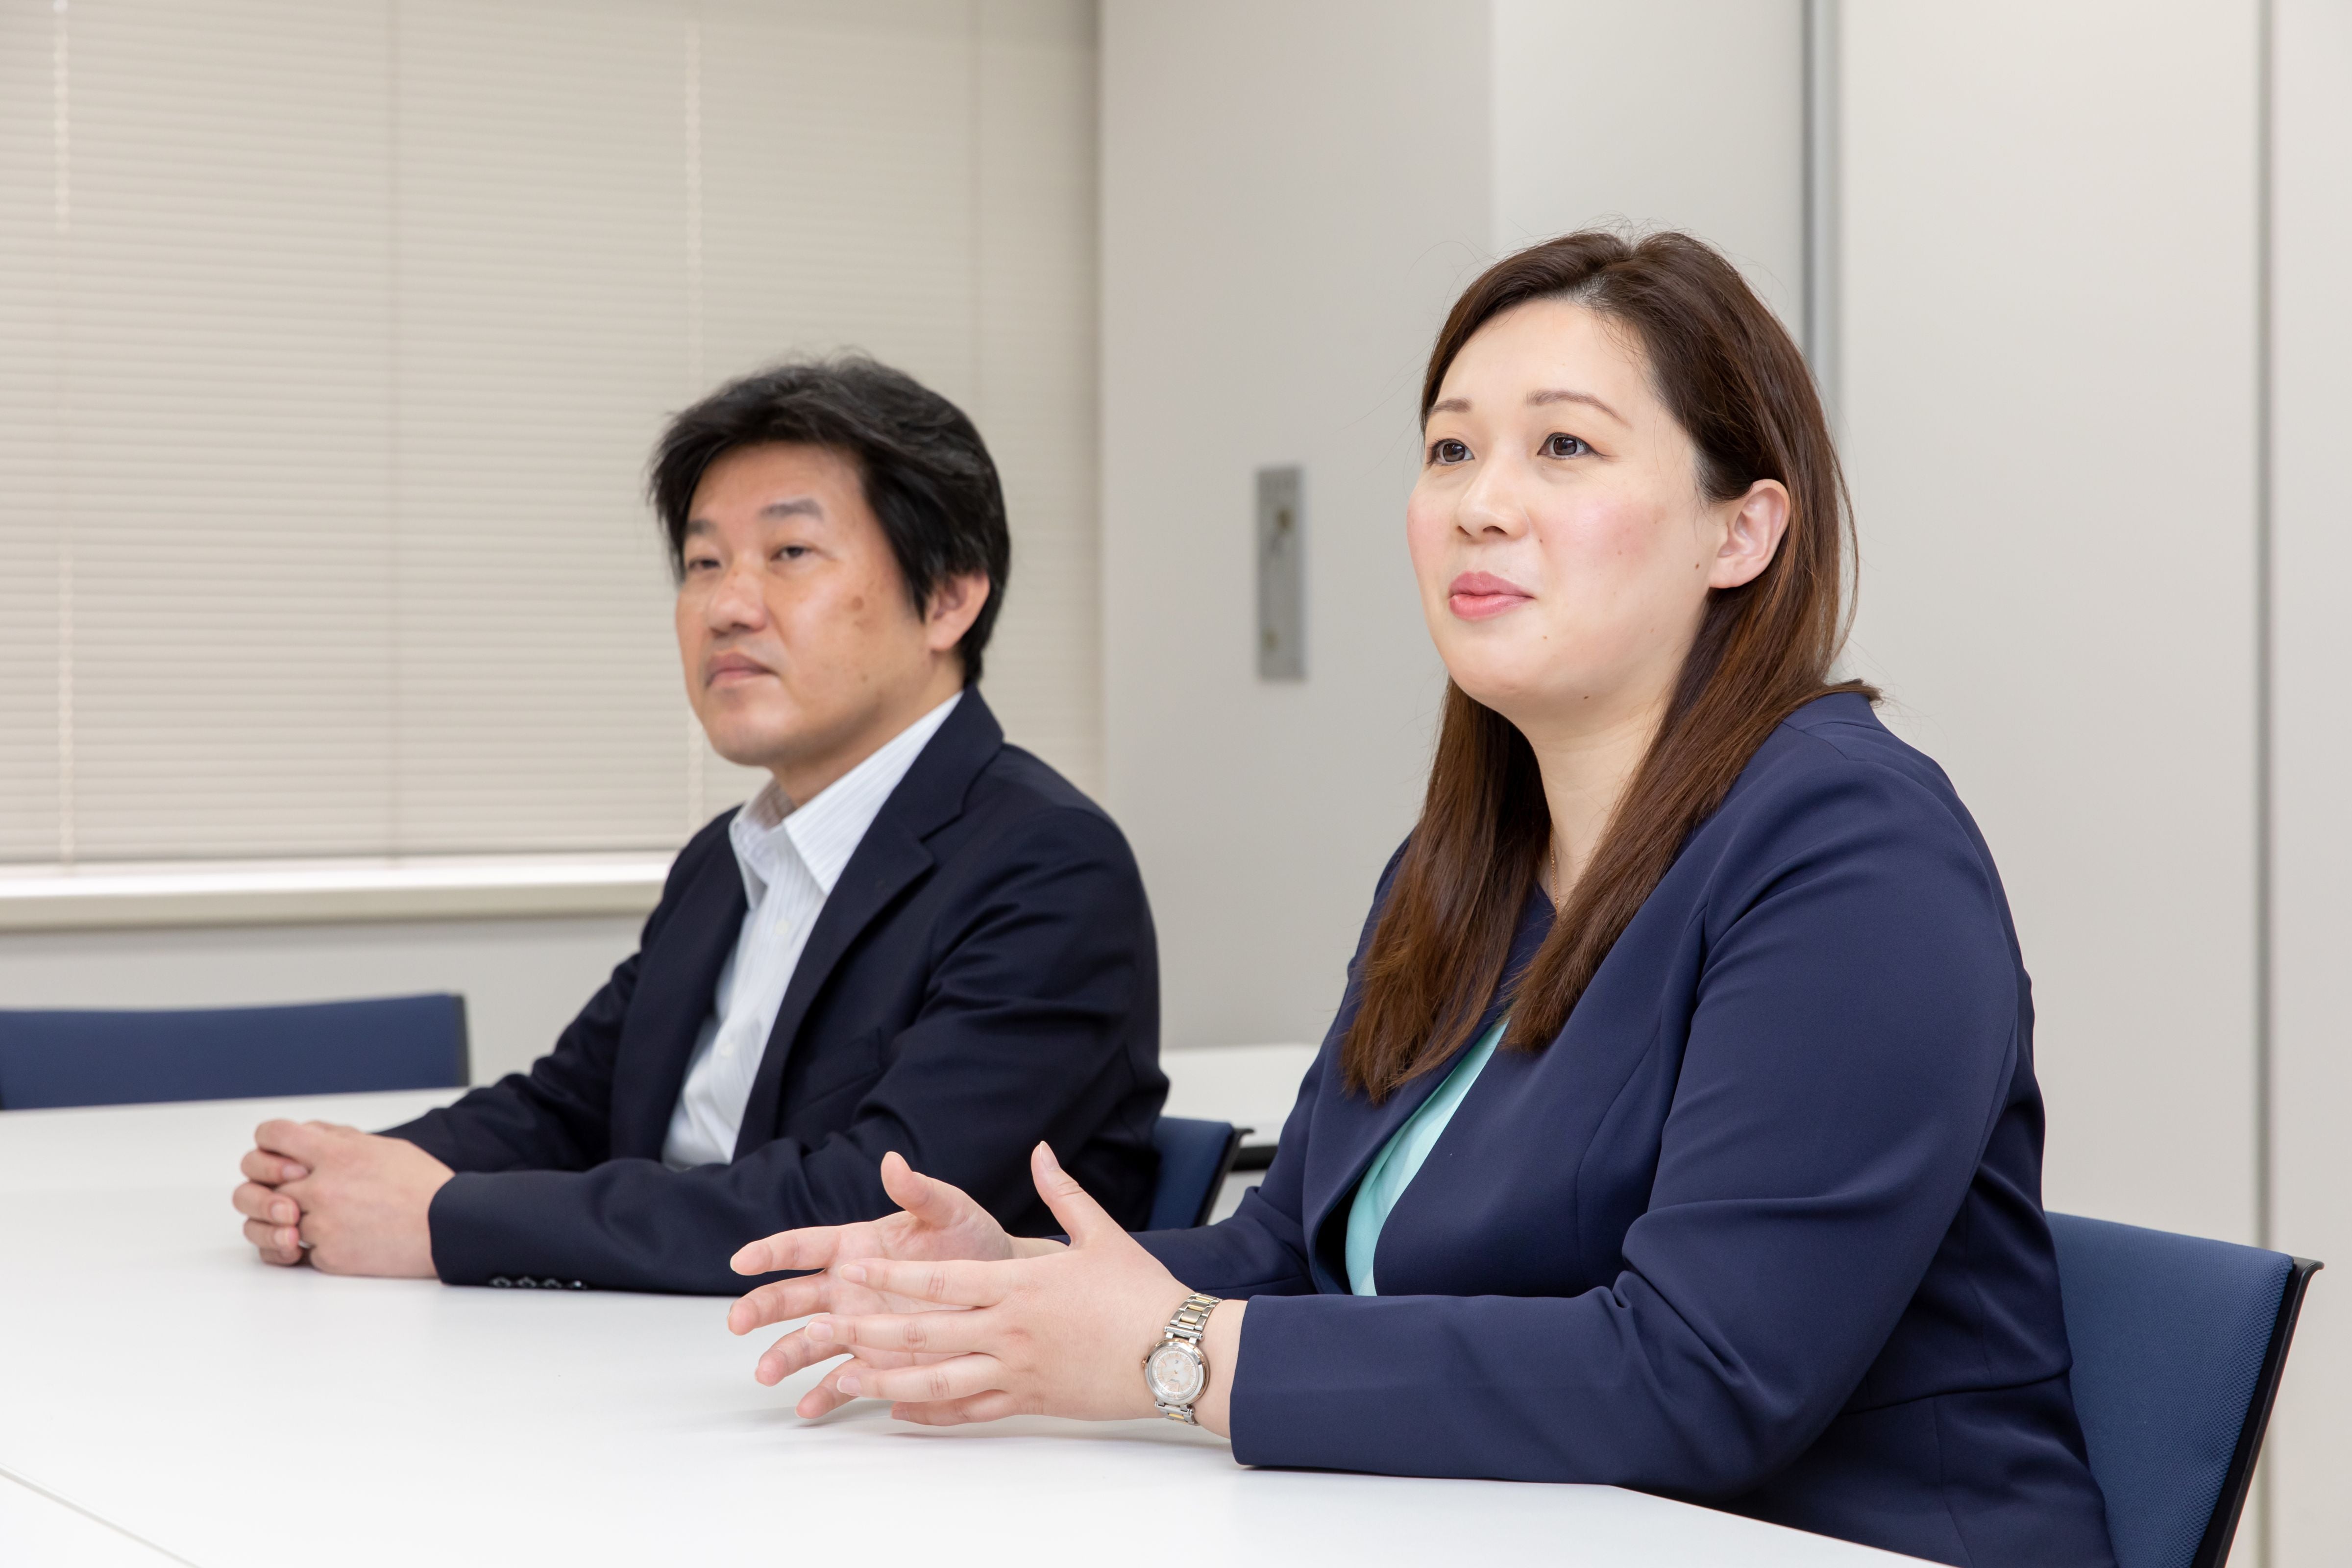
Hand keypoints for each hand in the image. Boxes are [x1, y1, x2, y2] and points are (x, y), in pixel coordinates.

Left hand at [230, 1121, 451, 1277]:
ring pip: (271, 1224)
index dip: (268, 1143)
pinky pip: (295, 1254)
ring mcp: (323, 1224)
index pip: (273, 1135)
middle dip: (265, 1188)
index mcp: (337, 1152)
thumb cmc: (421, 1185)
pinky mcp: (329, 1256)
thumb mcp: (383, 1146)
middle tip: (284, 1194)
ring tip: (301, 1222)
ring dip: (280, 1223)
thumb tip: (307, 1136)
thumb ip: (339, 1139)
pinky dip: (306, 1249)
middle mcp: (323, 1186)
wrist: (449, 1226)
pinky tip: (327, 1242)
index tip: (278, 1154)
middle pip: (257, 1183)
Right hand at [727, 1149, 1065, 1415]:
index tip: (742, 1260)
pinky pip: (842, 1381)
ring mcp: (858, 1327)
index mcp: (855, 1247)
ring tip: (766, 1374)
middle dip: (761, 1308)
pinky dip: (823, 1395)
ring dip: (784, 1356)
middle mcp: (847, 1289)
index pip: (804, 1247)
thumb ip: (920, 1192)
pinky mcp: (876, 1361)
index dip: (771, 1251)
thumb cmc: (972, 1243)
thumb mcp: (951, 1212)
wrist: (1004, 1289)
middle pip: (792, 1297)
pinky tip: (806, 1408)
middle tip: (738, 1322)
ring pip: (807, 1341)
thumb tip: (893, 1161)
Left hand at [752, 1142, 1247, 1434]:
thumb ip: (1062, 1191)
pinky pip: (970, 1410)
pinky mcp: (1031, 1401)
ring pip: (938, 1380)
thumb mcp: (1101, 1232)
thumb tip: (1041, 1150)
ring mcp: (1017, 1371)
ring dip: (887, 1379)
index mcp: (1020, 1285)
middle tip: (828, 1327)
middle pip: (926, 1332)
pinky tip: (901, 1410)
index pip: (942, 1279)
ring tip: (846, 1377)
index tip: (857, 1269)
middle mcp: (1010, 1330)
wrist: (1179, 1353)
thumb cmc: (1141, 1293)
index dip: (895, 1274)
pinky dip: (932, 1412)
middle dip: (871, 1330)